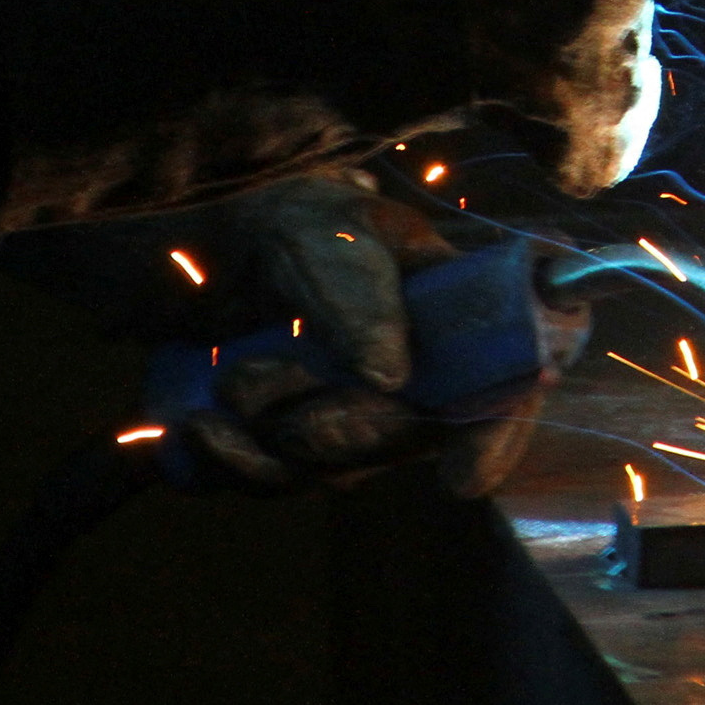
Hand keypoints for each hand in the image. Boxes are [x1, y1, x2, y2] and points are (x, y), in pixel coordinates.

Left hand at [164, 170, 589, 495]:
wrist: (208, 243)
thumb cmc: (293, 222)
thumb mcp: (329, 233)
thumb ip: (364, 294)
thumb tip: (392, 376)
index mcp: (451, 313)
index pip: (506, 384)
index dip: (495, 434)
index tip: (460, 478)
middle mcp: (416, 377)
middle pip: (405, 440)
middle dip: (335, 422)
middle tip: (259, 375)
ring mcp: (357, 417)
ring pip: (337, 467)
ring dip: (273, 432)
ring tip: (229, 377)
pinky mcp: (297, 445)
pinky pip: (278, 482)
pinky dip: (234, 461)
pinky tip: (198, 429)